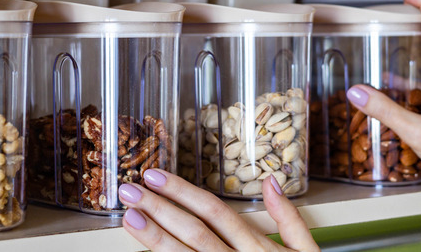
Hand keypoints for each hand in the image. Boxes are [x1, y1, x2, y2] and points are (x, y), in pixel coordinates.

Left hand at [118, 169, 318, 251]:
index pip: (215, 212)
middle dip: (160, 209)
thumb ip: (290, 218)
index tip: (156, 177)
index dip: (184, 193)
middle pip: (195, 232)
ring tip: (130, 217)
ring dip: (155, 238)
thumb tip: (271, 181)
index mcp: (257, 250)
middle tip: (131, 191)